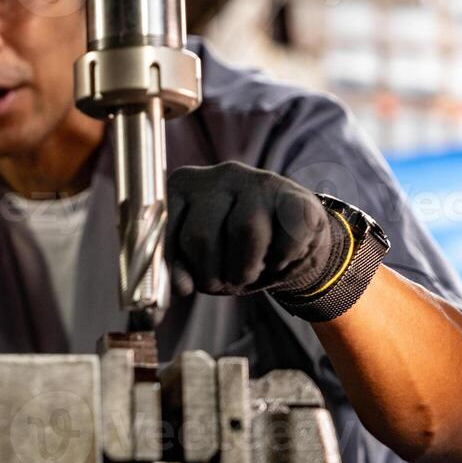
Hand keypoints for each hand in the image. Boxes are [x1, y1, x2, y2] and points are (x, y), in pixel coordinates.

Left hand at [165, 162, 341, 297]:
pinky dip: (283, 260)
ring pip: (245, 230)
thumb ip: (180, 267)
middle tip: (225, 282)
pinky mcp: (296, 195)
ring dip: (247, 268)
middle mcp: (219, 175)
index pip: (165, 225)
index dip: (175, 264)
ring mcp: (259, 181)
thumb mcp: (199, 259)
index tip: (186, 287)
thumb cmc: (232, 249)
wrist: (289, 240)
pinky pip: (286, 235)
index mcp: (185, 185)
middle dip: (211, 273)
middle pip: (201, 234)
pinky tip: (280, 259)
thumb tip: (181, 287)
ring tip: (250, 272)